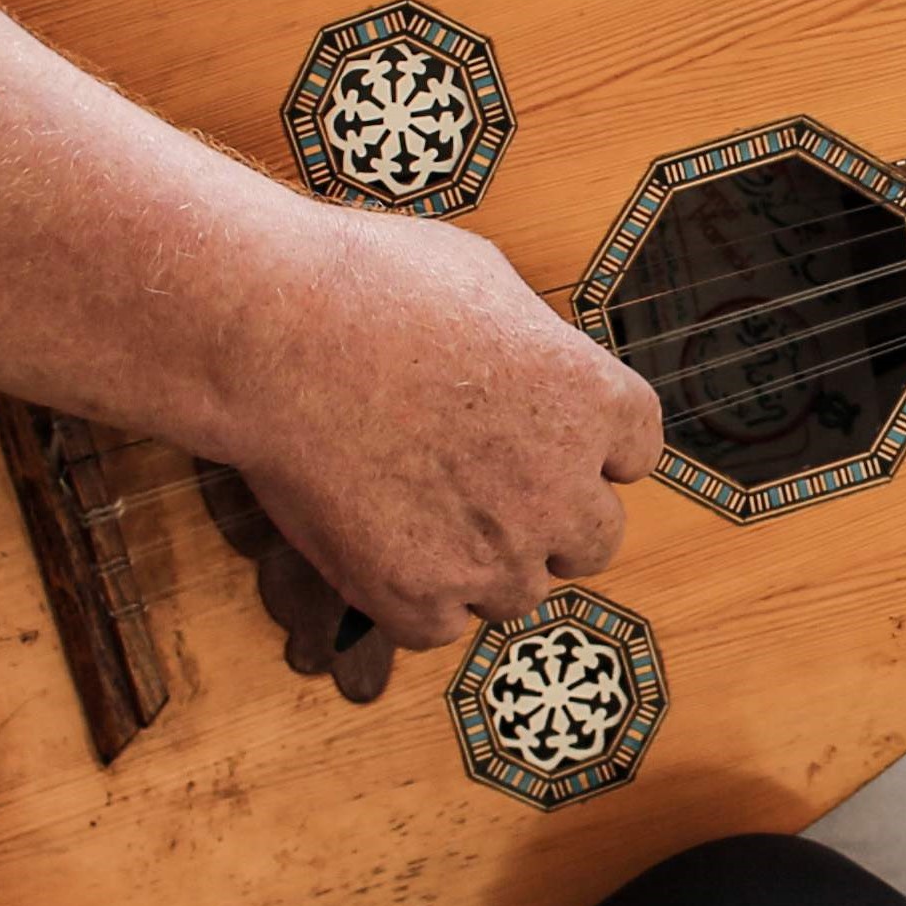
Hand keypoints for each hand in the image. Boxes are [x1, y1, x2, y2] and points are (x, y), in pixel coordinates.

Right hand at [209, 205, 665, 675]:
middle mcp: (560, 489)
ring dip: (481, 565)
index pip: (633, 453)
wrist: (272, 335)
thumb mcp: (483, 280)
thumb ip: (529, 345)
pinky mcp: (418, 597)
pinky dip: (411, 597)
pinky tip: (375, 543)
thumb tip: (526, 365)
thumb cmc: (367, 286)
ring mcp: (493, 554)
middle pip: (594, 540)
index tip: (547, 442)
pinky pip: (437, 626)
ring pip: (517, 592)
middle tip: (485, 491)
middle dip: (550, 521)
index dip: (588, 450)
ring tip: (416, 511)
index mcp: (592, 402)